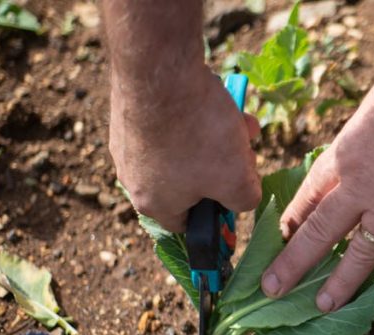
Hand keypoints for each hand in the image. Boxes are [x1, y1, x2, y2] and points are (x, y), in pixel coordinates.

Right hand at [110, 66, 261, 231]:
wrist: (161, 70)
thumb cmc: (199, 135)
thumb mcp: (237, 180)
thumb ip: (244, 200)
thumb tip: (242, 199)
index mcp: (153, 203)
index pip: (188, 224)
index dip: (218, 214)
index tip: (237, 195)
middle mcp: (131, 176)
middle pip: (192, 182)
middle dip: (224, 166)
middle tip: (245, 151)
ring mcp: (128, 141)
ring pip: (186, 148)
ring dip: (218, 138)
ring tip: (240, 122)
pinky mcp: (129, 110)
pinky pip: (171, 122)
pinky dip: (197, 115)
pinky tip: (219, 100)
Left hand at [261, 50, 373, 310]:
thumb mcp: (368, 111)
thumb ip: (360, 143)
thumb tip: (360, 160)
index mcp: (342, 157)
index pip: (307, 198)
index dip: (290, 222)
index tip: (278, 239)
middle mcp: (362, 188)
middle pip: (320, 234)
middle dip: (293, 264)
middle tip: (274, 288)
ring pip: (363, 255)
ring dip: (342, 283)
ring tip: (324, 305)